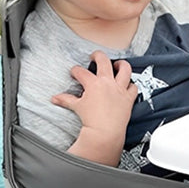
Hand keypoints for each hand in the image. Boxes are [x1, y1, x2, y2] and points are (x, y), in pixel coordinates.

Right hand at [51, 50, 137, 164]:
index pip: (81, 72)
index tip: (74, 72)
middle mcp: (108, 82)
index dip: (76, 71)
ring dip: (121, 65)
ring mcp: (119, 89)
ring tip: (118, 64)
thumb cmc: (91, 120)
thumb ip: (66, 100)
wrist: (105, 131)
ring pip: (125, 69)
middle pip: (104, 61)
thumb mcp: (77, 107)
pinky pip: (133, 87)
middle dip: (97, 56)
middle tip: (94, 56)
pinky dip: (131, 85)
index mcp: (93, 83)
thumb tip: (55, 98)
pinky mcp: (128, 97)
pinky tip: (128, 84)